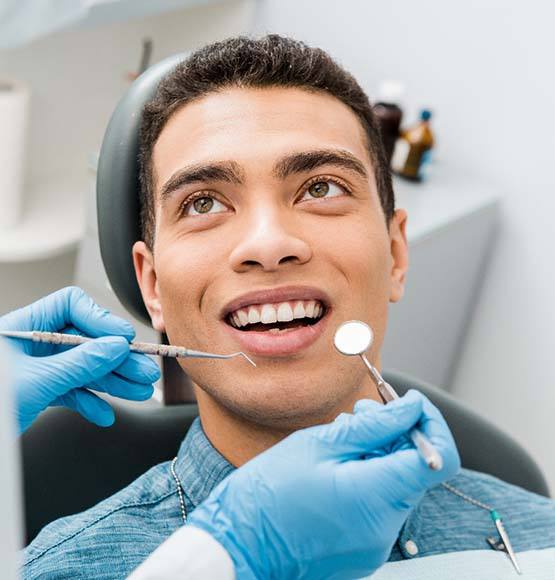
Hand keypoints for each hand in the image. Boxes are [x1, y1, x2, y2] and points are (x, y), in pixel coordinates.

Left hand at [0, 286, 160, 432]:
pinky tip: (104, 413)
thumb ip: (79, 363)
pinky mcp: (40, 390)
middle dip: (116, 358)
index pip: (72, 307)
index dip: (100, 320)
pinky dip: (90, 402)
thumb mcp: (36, 381)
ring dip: (112, 381)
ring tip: (137, 390)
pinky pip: (72, 391)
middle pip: (86, 340)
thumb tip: (115, 347)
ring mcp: (38, 368)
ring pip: (84, 367)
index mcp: (25, 327)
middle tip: (142, 370)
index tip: (123, 339)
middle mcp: (33, 344)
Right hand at [187, 390, 459, 579]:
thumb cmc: (267, 494)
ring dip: (379, 454)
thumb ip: (374, 426)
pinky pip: (380, 504)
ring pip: (397, 484)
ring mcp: (375, 543)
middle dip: (396, 433)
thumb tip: (411, 408)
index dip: (429, 423)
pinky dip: (368, 477)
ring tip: (341, 438)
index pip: (438, 457)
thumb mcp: (318, 444)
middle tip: (361, 413)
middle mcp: (385, 527)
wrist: (238, 546)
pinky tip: (336, 465)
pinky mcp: (363, 549)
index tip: (408, 403)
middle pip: (416, 468)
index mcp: (376, 497)